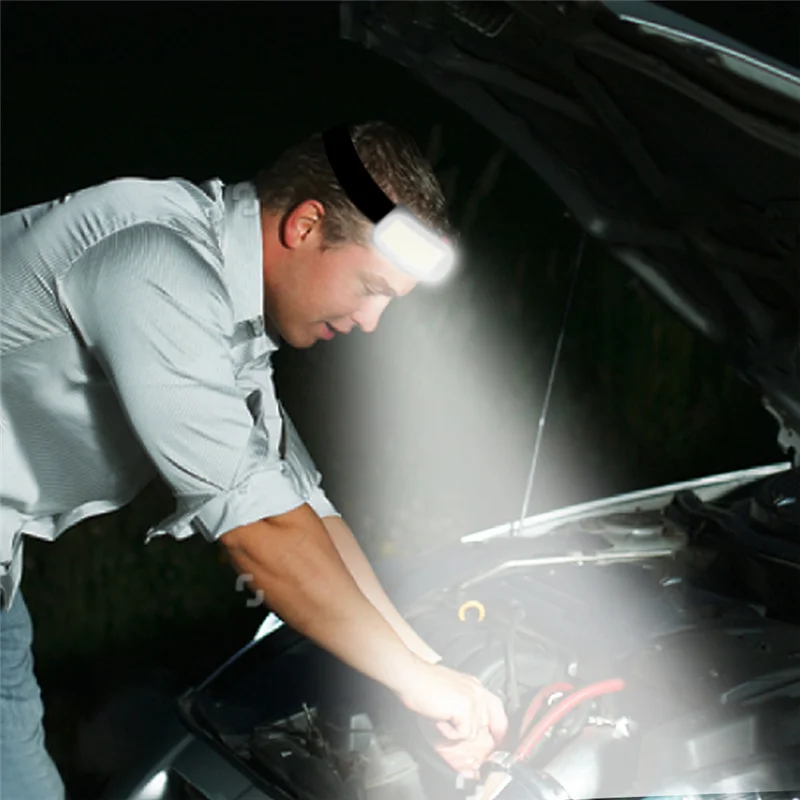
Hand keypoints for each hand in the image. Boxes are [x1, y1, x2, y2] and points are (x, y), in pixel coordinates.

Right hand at [396, 661, 507, 776]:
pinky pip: (463, 734)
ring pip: (473, 733)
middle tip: (463, 743)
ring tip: (439, 719)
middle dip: (478, 736)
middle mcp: (478, 691)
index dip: (498, 728)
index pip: (497, 709)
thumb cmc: (422, 684)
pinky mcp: (466, 707)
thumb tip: (465, 728)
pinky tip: (439, 719)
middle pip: (492, 723)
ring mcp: (474, 698)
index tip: (495, 741)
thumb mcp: (448, 694)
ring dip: (454, 732)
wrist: (411, 676)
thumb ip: (461, 708)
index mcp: (474, 686)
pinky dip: (448, 733)